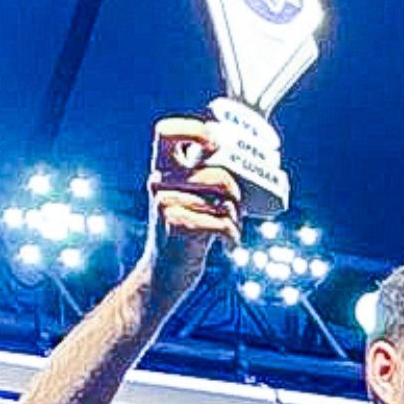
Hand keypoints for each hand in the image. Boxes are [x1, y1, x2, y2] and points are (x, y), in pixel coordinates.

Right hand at [144, 117, 241, 304]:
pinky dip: (233, 237)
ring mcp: (167, 203)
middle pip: (218, 174)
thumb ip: (203, 177)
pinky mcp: (178, 225)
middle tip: (233, 207)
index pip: (166, 132)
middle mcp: (160, 182)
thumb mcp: (189, 200)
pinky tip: (227, 245)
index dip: (194, 129)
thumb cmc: (187, 233)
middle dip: (235, 193)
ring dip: (235, 218)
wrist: (163, 274)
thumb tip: (242, 155)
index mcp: (162, 170)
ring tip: (227, 228)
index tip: (215, 142)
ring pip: (225, 201)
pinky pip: (223, 223)